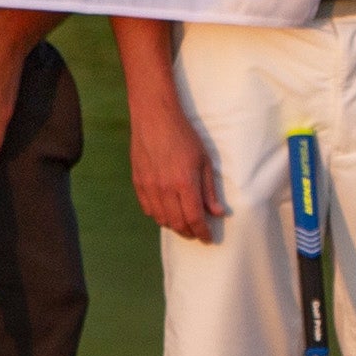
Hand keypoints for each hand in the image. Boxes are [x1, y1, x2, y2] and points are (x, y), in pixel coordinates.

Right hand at [125, 69, 224, 239]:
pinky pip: (148, 208)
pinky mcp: (138, 182)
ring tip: (184, 224)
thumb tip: (218, 213)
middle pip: (177, 223)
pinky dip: (158, 215)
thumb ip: (209, 189)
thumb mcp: (204, 161)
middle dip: (189, 232)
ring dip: (174, 226)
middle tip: (197, 233)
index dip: (203, 233)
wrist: (155, 117)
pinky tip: (167, 212)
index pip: (194, 219)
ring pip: (161, 219)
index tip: (208, 238)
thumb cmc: (184, 136)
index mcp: (185, 183)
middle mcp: (165, 188)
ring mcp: (149, 186)